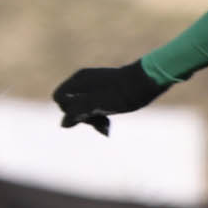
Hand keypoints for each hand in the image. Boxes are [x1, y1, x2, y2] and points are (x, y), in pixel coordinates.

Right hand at [50, 62, 165, 133]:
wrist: (147, 83)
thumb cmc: (122, 93)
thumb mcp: (97, 105)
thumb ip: (77, 113)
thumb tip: (63, 124)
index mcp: (79, 80)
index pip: (60, 99)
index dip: (68, 111)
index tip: (84, 116)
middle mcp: (84, 81)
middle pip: (70, 105)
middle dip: (81, 118)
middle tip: (99, 123)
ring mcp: (95, 87)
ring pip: (84, 109)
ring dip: (91, 120)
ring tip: (106, 128)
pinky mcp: (106, 93)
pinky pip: (95, 108)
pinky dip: (99, 117)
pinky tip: (108, 127)